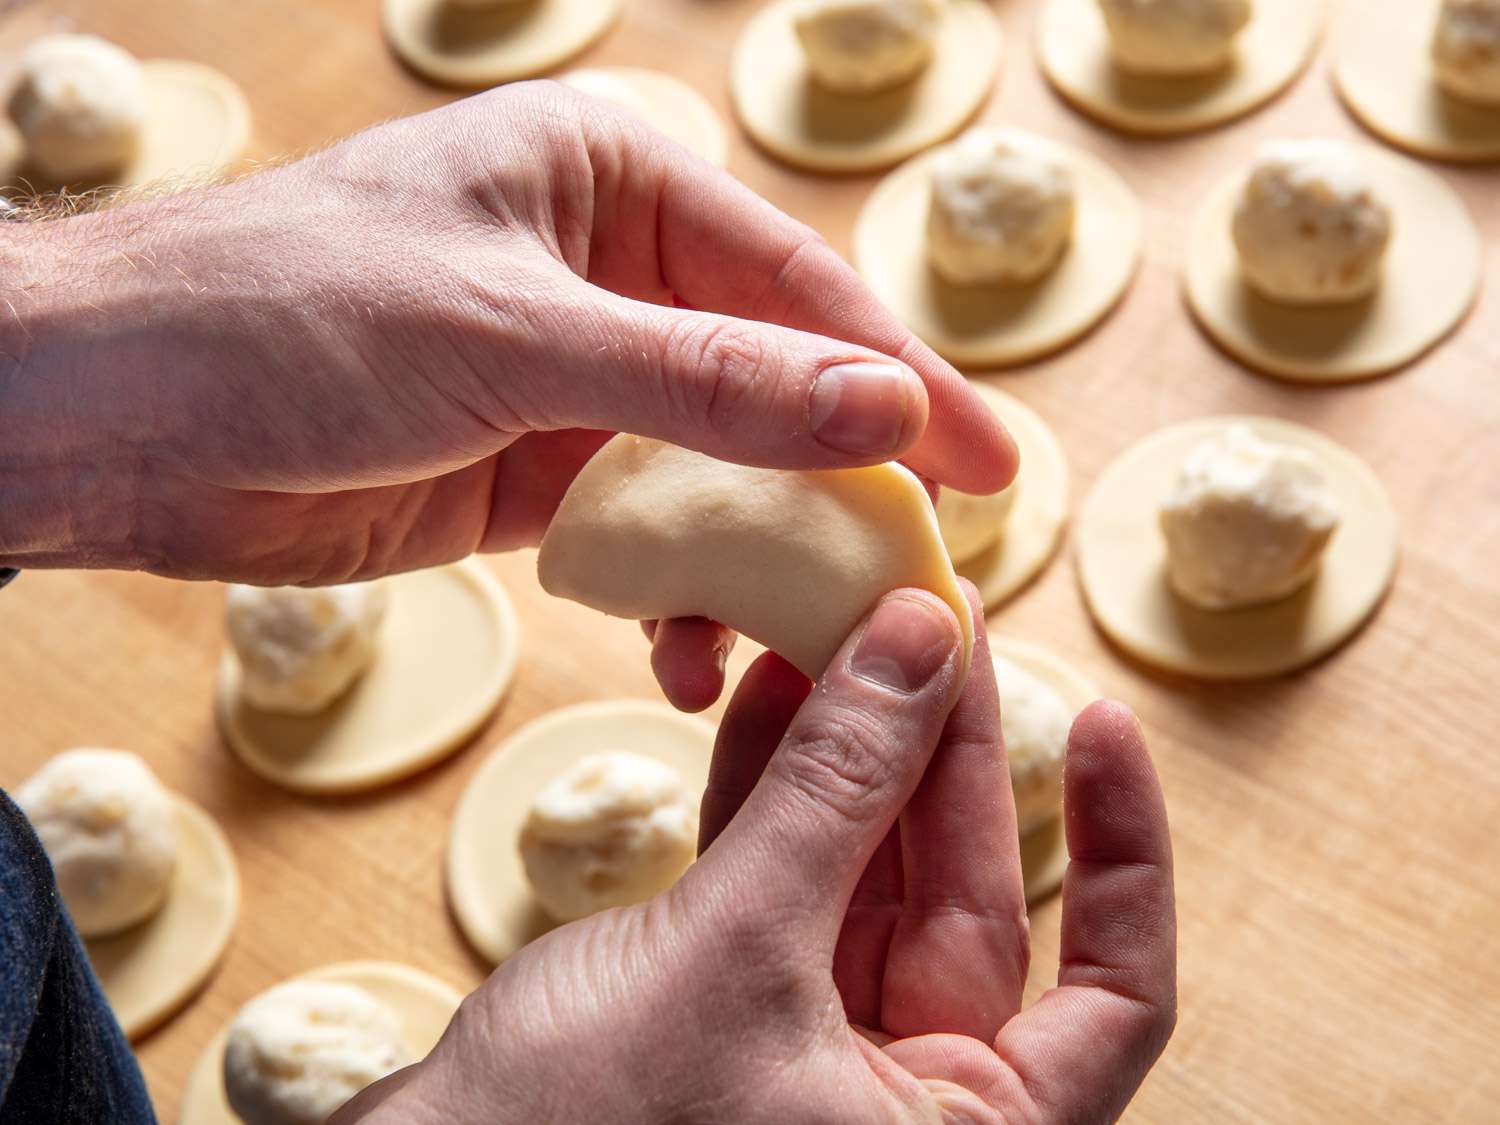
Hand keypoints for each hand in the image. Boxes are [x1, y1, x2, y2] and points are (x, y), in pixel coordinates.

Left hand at [0, 80, 1012, 708]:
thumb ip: (709, 382)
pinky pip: (648, 532)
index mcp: (619, 184)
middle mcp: (612, 274)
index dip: (901, 382)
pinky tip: (690, 650)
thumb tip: (887, 404)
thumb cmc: (296, 312)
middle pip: (775, 382)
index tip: (990, 467)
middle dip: (843, 480)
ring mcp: (578, 379)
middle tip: (925, 569)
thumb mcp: (521, 337)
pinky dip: (678, 592)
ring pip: (719, 469)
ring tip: (805, 634)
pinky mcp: (539, 472)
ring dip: (759, 555)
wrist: (125, 413)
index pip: (799, 291)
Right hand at [338, 584, 1175, 1123]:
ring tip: (851, 627)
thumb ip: (836, 791)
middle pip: (966, 895)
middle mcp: (902, 1100)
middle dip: (946, 752)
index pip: (1114, 992)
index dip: (1125, 850)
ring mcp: (814, 1048)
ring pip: (869, 871)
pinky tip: (775, 693)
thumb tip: (923, 646)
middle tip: (933, 621)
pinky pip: (785, 881)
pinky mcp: (733, 1006)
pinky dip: (778, 791)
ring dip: (855, 752)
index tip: (1105, 721)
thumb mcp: (735, 950)